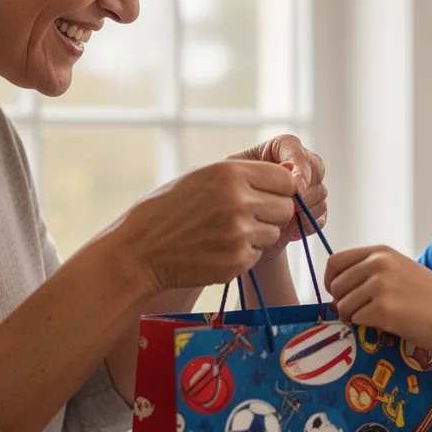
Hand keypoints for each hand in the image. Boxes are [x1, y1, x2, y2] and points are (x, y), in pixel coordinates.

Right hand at [116, 160, 296, 292]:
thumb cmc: (170, 210)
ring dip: (258, 235)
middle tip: (245, 218)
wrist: (140, 250)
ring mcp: (240, 232)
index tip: (266, 196)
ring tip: (224, 233)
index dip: (280, 189)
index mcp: (231, 172)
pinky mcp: (238, 260)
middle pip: (286, 207)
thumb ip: (245, 175)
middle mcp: (239, 199)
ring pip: (274, 233)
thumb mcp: (204, 177)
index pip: (287, 179)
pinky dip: (244, 254)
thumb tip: (292, 173)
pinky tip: (217, 249)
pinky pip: (258, 254)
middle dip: (272, 214)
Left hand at [229, 134, 327, 257]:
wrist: (234, 227)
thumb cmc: (226, 197)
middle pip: (316, 168)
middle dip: (306, 190)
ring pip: (320, 193)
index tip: (295, 187)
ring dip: (305, 209)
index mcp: (277, 149)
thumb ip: (257, 170)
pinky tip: (291, 230)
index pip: (295, 147)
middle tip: (290, 207)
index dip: (300, 167)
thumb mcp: (233, 180)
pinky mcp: (312, 211)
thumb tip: (290, 169)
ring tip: (283, 219)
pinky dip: (308, 224)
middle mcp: (297, 165)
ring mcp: (307, 188)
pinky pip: (321, 215)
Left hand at [324, 245, 431, 352]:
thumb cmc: (431, 298)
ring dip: (352, 317)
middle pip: (336, 285)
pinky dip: (363, 326)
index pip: (336, 261)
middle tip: (356, 312)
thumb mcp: (400, 271)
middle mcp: (377, 264)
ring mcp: (379, 285)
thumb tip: (338, 288)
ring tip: (371, 320)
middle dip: (341, 302)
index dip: (331, 280)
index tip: (337, 294)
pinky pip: (356, 320)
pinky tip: (381, 326)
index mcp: (380, 252)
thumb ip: (372, 272)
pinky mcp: (382, 309)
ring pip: (343, 305)